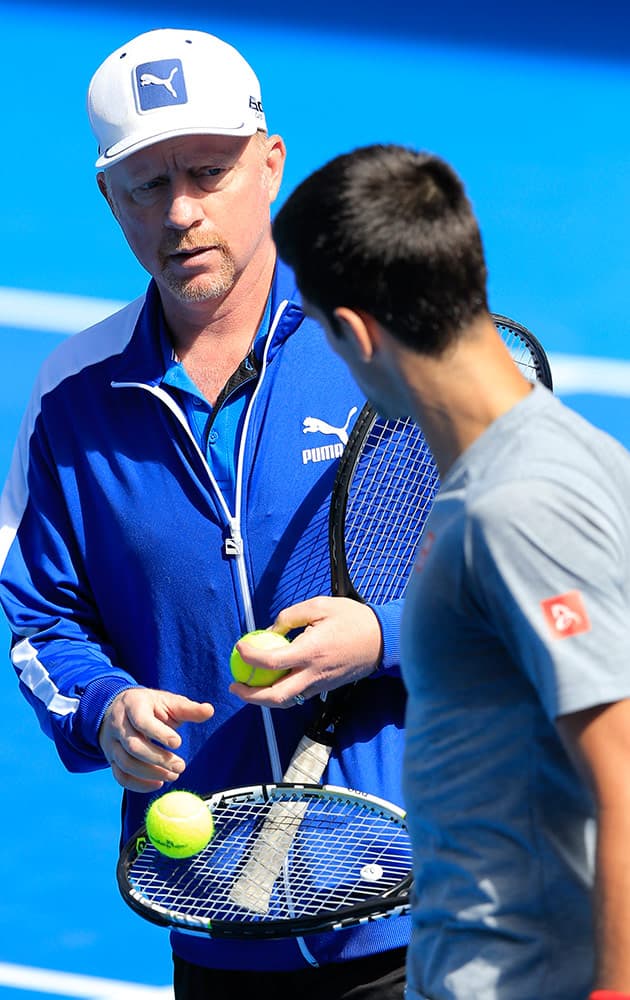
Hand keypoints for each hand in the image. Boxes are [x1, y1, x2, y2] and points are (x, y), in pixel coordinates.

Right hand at [99, 688, 213, 791]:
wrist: (119, 708)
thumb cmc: (150, 706)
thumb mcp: (168, 701)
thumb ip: (188, 709)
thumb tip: (210, 711)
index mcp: (133, 705)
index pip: (142, 721)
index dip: (159, 733)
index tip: (178, 743)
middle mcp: (119, 724)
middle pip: (133, 746)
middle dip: (158, 759)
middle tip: (180, 767)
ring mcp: (111, 743)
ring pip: (126, 763)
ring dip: (150, 773)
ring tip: (173, 776)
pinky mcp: (111, 758)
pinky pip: (120, 776)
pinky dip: (137, 785)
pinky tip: (157, 785)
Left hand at [229, 596, 381, 707]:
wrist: (383, 639)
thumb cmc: (352, 618)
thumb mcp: (320, 605)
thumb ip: (291, 616)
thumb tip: (270, 631)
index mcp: (311, 652)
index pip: (272, 662)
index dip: (250, 657)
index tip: (239, 648)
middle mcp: (314, 674)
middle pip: (275, 696)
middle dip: (250, 695)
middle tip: (235, 685)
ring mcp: (321, 685)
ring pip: (287, 701)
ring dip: (263, 698)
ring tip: (248, 687)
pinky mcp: (326, 688)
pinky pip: (299, 695)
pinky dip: (281, 692)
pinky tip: (272, 680)